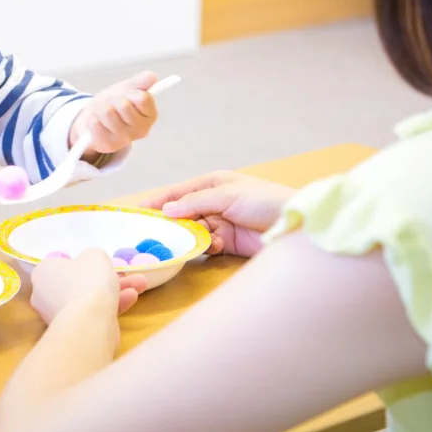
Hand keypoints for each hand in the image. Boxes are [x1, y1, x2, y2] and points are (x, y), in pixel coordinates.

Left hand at [31, 249, 147, 330]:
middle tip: (127, 274)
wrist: (90, 321)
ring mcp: (58, 315)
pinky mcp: (73, 329)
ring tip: (140, 285)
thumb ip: (93, 257)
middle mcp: (45, 294)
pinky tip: (132, 298)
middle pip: (79, 281)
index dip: (82, 262)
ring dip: (115, 291)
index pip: (60, 264)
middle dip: (107, 277)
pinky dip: (111, 305)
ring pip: (89, 298)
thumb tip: (91, 266)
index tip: (99, 263)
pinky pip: (92, 313)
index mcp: (44, 272)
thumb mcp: (95, 255)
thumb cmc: (88, 281)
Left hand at [70, 71, 159, 158]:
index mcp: (150, 116)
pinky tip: (96, 122)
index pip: (143, 98)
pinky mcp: (107, 145)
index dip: (130, 93)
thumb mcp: (127, 89)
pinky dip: (91, 118)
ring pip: (107, 113)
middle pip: (124, 105)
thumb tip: (152, 77)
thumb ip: (141, 82)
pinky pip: (94, 123)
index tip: (126, 95)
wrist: (94, 118)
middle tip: (112, 104)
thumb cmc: (113, 105)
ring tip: (102, 113)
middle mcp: (141, 130)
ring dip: (100, 108)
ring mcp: (124, 140)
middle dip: (113, 100)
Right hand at [139, 171, 296, 256]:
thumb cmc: (264, 201)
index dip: (159, 201)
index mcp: (213, 184)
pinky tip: (213, 247)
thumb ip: (196, 202)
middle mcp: (215, 203)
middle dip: (171, 224)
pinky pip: (207, 245)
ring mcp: (221, 223)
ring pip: (194, 231)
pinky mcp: (229, 243)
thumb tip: (166, 210)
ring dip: (190, 237)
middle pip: (183, 214)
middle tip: (153, 235)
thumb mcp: (228, 195)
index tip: (138, 212)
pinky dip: (206, 247)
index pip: (179, 192)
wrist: (294, 225)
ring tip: (185, 242)